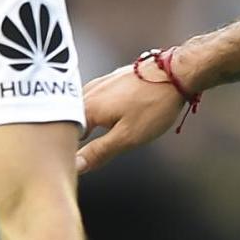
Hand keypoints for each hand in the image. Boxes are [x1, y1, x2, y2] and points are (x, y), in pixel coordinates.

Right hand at [76, 60, 187, 174]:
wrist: (176, 72)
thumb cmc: (154, 105)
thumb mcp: (128, 136)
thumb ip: (99, 151)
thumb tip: (75, 166)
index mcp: (87, 108)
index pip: (63, 135)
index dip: (66, 151)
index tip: (69, 165)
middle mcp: (87, 93)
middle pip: (69, 121)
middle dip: (72, 138)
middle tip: (81, 156)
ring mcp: (99, 84)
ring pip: (80, 109)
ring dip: (82, 124)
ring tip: (89, 140)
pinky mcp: (110, 80)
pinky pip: (92, 100)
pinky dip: (93, 112)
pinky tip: (104, 119)